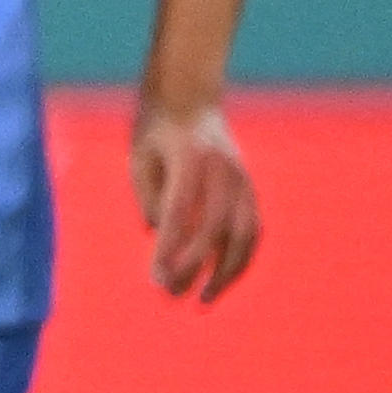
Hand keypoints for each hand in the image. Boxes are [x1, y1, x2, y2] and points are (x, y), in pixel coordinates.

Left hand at [132, 95, 259, 300]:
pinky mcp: (251, 187)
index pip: (178, 214)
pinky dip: (241, 256)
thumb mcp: (139, 155)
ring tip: (204, 296)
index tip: (156, 276)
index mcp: (189, 159)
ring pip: (243, 235)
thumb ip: (148, 196)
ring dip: (225, 271)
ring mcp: (242, 179)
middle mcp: (221, 171)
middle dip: (194, 266)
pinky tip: (225, 275)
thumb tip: (160, 237)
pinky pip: (252, 229)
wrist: (190, 96)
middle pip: (213, 230)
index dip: (169, 248)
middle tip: (173, 293)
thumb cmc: (155, 128)